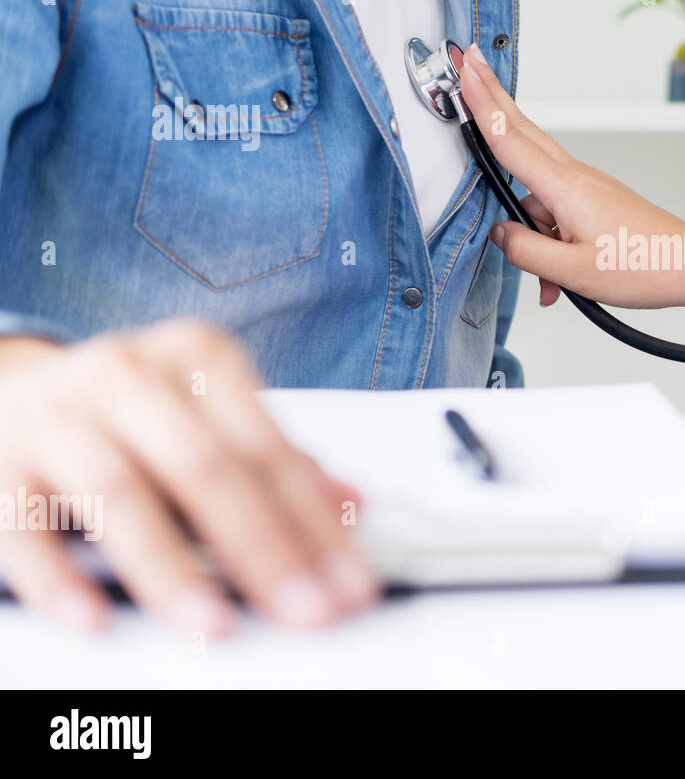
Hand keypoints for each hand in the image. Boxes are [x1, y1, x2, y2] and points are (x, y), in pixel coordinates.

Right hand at [0, 320, 378, 633]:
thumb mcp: (209, 419)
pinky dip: (60, 577)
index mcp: (197, 358)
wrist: (13, 387)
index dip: (315, 523)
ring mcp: (58, 416)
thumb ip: (277, 463)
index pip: (269, 451)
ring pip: (121, 492)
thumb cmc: (131, 412)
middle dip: (265, 548)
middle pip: (208, 468)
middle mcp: (129, 375)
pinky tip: (95, 617)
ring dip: (171, 567)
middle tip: (304, 610)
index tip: (349, 582)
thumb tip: (353, 506)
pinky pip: (24, 525)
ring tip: (214, 623)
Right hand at [459, 44, 684, 309]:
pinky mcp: (597, 201)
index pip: (510, 138)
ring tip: (549, 282)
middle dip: (492, 99)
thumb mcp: (573, 272)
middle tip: (469, 62)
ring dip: (531, 233)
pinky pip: (558, 212)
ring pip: (537, 195)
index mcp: (565, 188)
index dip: (482, 103)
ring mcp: (588, 187)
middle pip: (522, 133)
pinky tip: (560, 281)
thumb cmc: (644, 267)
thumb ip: (525, 251)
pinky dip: (550, 242)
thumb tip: (499, 233)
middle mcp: (575, 178)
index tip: (465, 68)